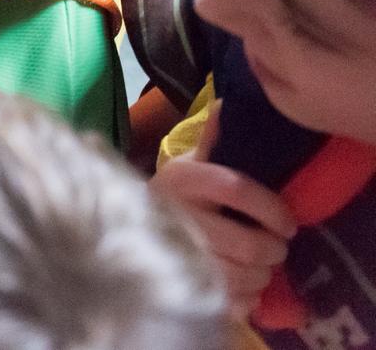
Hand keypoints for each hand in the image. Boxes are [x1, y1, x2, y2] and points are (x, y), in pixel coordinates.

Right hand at [150, 102, 296, 315]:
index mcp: (181, 180)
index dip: (271, 208)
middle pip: (245, 244)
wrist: (117, 226)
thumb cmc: (171, 195)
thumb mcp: (186, 163)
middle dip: (271, 250)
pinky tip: (240, 286)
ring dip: (261, 276)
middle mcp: (177, 215)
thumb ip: (211, 140)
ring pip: (240, 276)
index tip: (287, 221)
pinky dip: (244, 299)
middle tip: (276, 248)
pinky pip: (227, 301)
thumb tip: (228, 103)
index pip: (236, 188)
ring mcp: (177, 254)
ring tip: (262, 268)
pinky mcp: (177, 285)